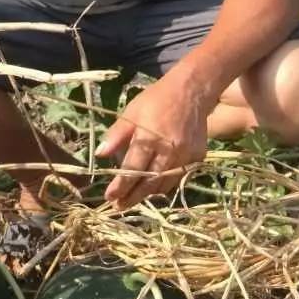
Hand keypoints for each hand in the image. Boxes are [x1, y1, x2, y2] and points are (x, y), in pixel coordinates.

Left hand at [96, 72, 212, 209]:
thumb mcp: (131, 112)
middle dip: (133, 197)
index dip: (120, 187)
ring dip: (149, 193)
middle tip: (119, 206)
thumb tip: (99, 154)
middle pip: (149, 184)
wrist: (191, 91)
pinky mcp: (198, 157)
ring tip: (134, 196)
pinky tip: (154, 185)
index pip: (132, 170)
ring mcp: (186, 156)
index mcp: (150, 138)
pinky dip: (165, 184)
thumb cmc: (156, 100)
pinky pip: (179, 178)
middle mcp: (170, 151)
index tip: (110, 197)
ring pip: (165, 185)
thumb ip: (116, 135)